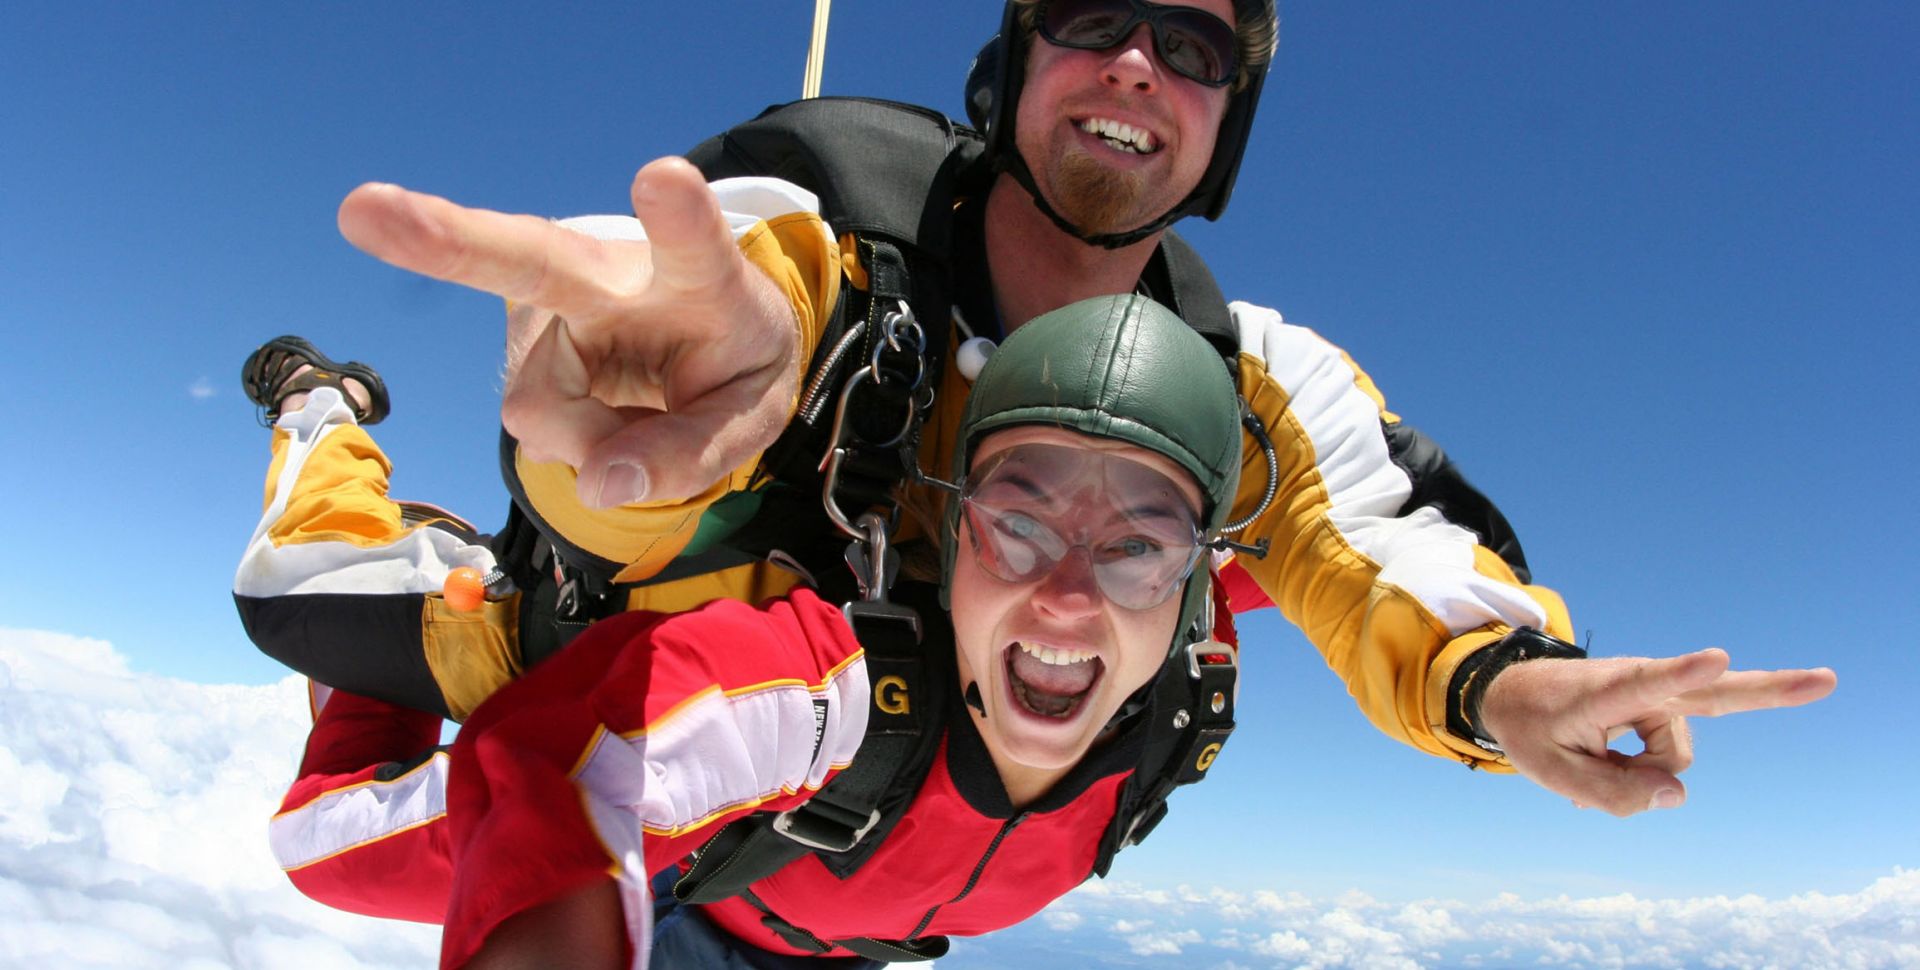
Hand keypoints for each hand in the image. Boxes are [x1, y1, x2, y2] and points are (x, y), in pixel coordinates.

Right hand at [336, 157, 800, 507]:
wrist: (712, 335)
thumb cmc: (735, 360)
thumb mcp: (752, 417)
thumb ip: (693, 453)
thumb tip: (600, 486)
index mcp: (698, 275)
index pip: (690, 244)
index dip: (678, 214)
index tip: (663, 176)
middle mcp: (611, 273)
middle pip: (528, 256)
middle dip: (446, 237)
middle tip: (361, 208)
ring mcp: (550, 305)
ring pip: (541, 409)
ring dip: (593, 439)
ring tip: (642, 414)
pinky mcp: (518, 342)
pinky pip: (537, 426)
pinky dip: (580, 441)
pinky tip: (610, 410)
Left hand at [1478, 649, 1835, 816]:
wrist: (1514, 693)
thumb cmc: (1531, 727)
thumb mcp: (1553, 773)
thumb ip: (1612, 794)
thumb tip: (1678, 795)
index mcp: (1600, 692)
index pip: (1643, 684)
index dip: (1682, 674)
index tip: (1716, 659)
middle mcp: (1638, 684)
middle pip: (1710, 696)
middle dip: (1770, 691)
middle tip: (1827, 681)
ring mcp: (1657, 694)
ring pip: (1673, 761)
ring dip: (1638, 773)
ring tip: (1593, 759)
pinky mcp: (1665, 706)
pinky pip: (1669, 757)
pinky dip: (1642, 769)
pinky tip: (1609, 763)